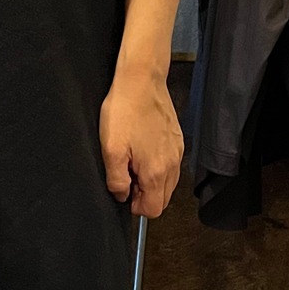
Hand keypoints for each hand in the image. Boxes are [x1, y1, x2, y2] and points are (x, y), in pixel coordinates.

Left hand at [100, 66, 183, 217]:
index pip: (154, 209)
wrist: (142, 80)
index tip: (124, 191)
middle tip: (127, 176)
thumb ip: (116, 180)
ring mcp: (177, 152)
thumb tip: (122, 195)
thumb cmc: (125, 111)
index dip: (136, 206)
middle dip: (144, 195)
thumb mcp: (111, 150)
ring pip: (168, 184)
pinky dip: (158, 167)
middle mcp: (172, 164)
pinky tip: (142, 150)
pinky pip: (171, 166)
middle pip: (163, 199)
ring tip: (133, 162)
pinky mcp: (177, 141)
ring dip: (151, 182)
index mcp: (156, 171)